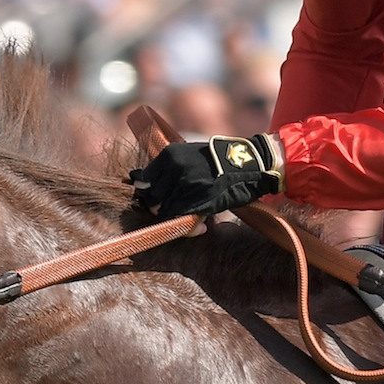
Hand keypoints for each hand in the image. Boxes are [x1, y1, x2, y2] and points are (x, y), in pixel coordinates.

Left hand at [129, 134, 284, 217]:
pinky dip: (190, 229)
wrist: (247, 164)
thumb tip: (136, 179)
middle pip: (152, 199)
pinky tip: (203, 227)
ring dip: (176, 218)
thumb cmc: (217, 160)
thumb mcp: (188, 154)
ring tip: (192, 218)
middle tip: (176, 210)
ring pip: (166, 212)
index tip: (158, 199)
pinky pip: (183, 222)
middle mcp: (175, 171)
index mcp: (170, 156)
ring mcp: (187, 187)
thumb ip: (165, 167)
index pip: (144, 181)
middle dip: (160, 207)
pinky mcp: (201, 202)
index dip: (150, 194)